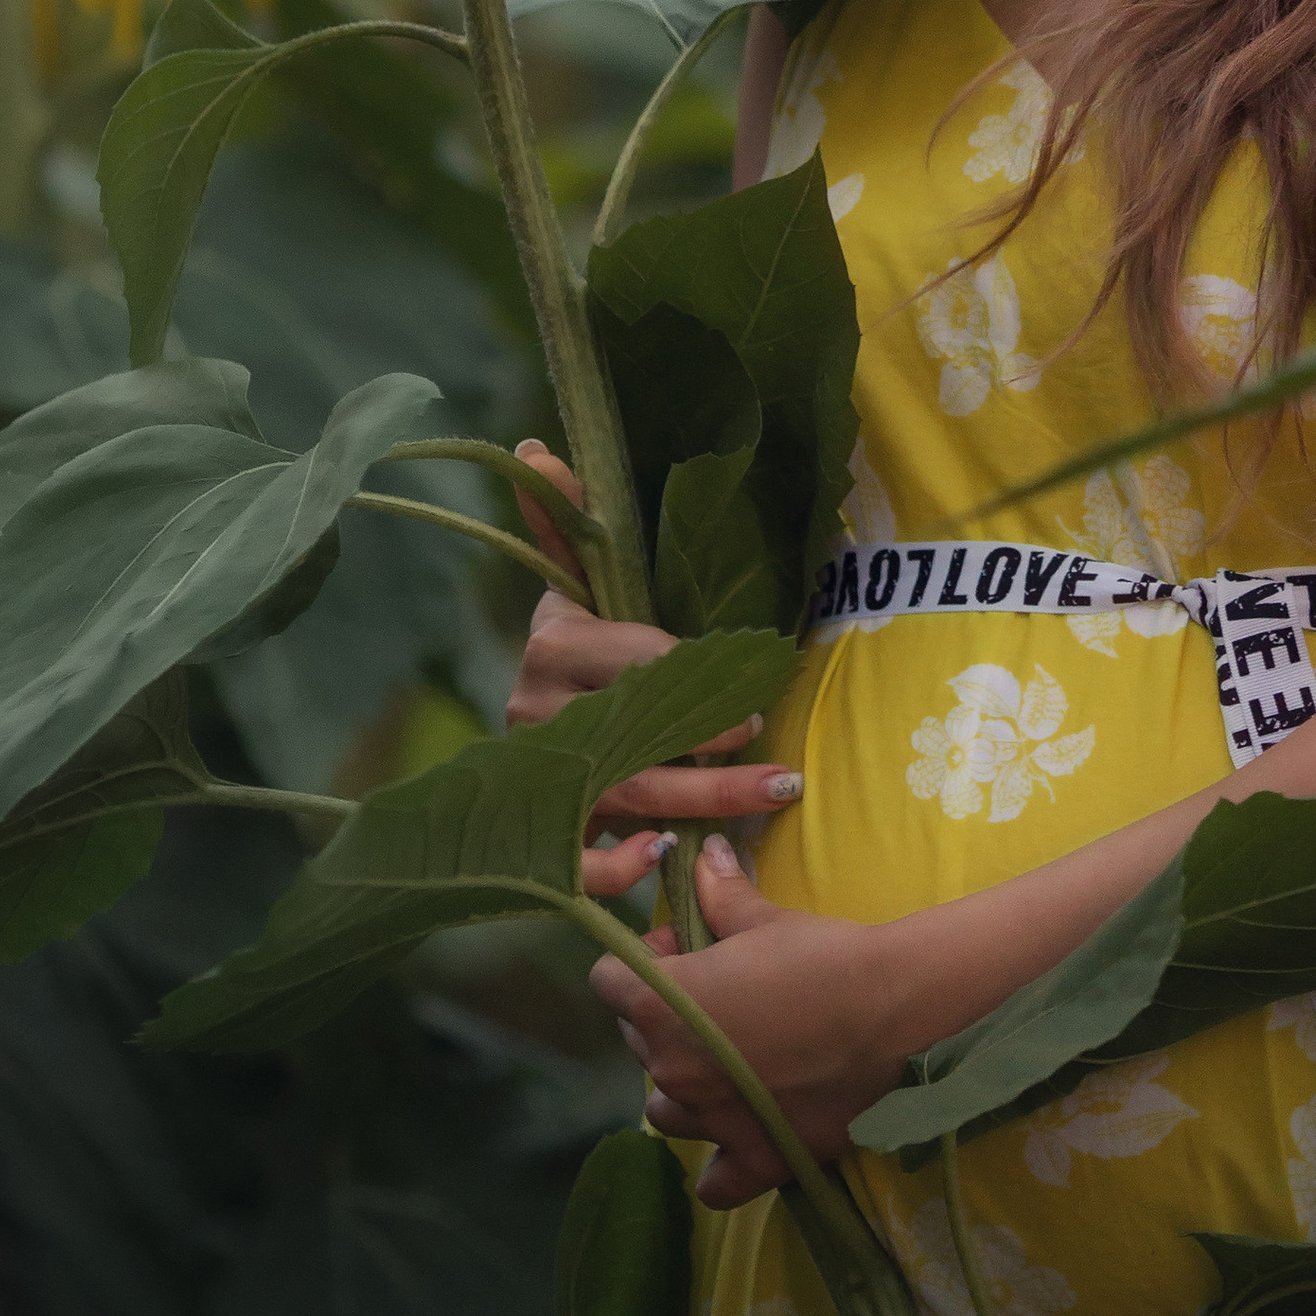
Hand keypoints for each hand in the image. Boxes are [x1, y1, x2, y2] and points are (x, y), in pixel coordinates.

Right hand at [505, 445, 801, 901]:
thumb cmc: (585, 634)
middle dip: (713, 760)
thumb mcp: (580, 577)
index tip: (751, 698)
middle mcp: (536, 713)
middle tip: (781, 766)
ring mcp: (540, 776)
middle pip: (638, 741)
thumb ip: (567, 517)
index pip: (636, 663)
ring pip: (625, 799)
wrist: (541, 704)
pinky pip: (576, 862)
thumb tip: (534, 448)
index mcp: (553, 645)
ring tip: (772, 797)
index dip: (695, 681)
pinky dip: (614, 868)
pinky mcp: (547, 827)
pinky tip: (661, 857)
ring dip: (702, 807)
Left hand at [589, 836, 923, 1204]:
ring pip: (664, 1109)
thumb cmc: (821, 954)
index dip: (644, 961)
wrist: (890, 1008)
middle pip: (637, 1041)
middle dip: (667, 1017)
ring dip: (686, 1086)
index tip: (686, 950)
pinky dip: (721, 1160)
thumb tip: (701, 854)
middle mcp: (670, 1070)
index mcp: (660, 1007)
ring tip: (730, 1062)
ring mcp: (709, 1121)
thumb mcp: (765, 919)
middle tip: (722, 996)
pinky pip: (714, 1181)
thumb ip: (720, 894)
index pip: (608, 981)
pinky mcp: (755, 1159)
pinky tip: (742, 1132)